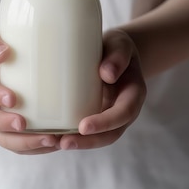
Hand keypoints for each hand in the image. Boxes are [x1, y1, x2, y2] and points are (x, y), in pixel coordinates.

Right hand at [0, 29, 59, 154]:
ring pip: (4, 140)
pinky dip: (35, 148)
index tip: (12, 98)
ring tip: (50, 140)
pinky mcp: (5, 132)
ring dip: (26, 143)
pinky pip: (17, 145)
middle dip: (6, 125)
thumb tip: (3, 52)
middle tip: (24, 124)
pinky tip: (56, 144)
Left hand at [59, 29, 146, 149]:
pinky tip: (54, 137)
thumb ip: (118, 57)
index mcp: (134, 94)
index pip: (124, 113)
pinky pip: (87, 131)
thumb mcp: (120, 45)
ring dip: (80, 143)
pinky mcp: (97, 116)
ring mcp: (110, 115)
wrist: (116, 53)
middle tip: (65, 143)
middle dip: (89, 141)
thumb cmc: (117, 48)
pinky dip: (73, 135)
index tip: (84, 127)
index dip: (106, 122)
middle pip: (111, 134)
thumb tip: (107, 74)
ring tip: (56, 144)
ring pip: (99, 137)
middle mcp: (124, 110)